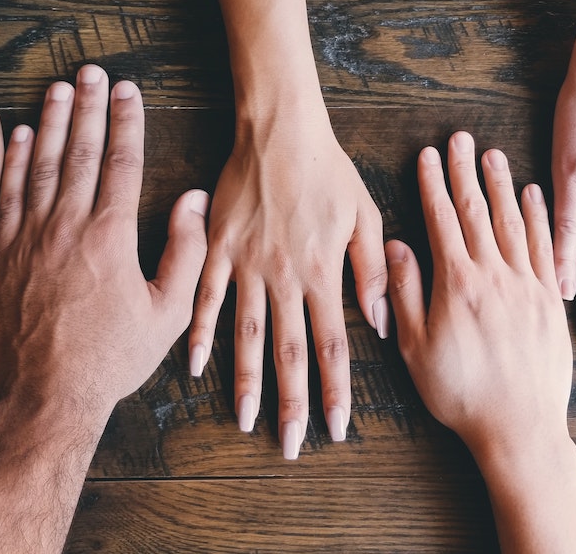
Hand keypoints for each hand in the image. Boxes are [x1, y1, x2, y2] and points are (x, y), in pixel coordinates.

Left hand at [0, 67, 209, 412]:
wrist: (44, 396)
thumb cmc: (110, 358)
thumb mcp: (167, 313)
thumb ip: (186, 252)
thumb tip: (192, 201)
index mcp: (110, 236)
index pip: (120, 162)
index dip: (126, 121)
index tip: (129, 90)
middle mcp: (66, 227)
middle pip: (79, 152)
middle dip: (88, 106)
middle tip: (92, 71)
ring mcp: (27, 238)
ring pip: (40, 165)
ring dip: (51, 122)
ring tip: (59, 87)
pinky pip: (6, 195)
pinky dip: (14, 162)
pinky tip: (21, 135)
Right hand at [188, 112, 387, 458]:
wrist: (279, 130)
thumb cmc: (328, 170)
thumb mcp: (365, 215)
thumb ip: (371, 272)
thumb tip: (381, 323)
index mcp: (322, 272)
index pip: (332, 346)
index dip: (335, 391)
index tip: (336, 428)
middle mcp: (284, 277)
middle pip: (289, 352)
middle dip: (292, 403)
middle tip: (291, 445)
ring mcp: (247, 264)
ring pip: (246, 334)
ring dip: (246, 381)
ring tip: (245, 420)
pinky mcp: (218, 248)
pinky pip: (206, 298)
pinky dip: (200, 333)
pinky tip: (194, 365)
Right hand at [386, 130, 575, 553]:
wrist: (520, 428)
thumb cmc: (460, 393)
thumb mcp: (415, 348)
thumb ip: (404, 293)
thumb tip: (396, 246)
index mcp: (458, 284)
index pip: (443, 220)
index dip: (433, 184)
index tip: (428, 155)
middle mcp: (495, 276)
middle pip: (478, 212)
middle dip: (466, 172)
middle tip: (461, 138)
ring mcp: (527, 286)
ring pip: (513, 223)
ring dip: (501, 186)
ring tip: (493, 155)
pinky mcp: (550, 301)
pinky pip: (545, 248)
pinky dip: (539, 218)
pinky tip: (533, 196)